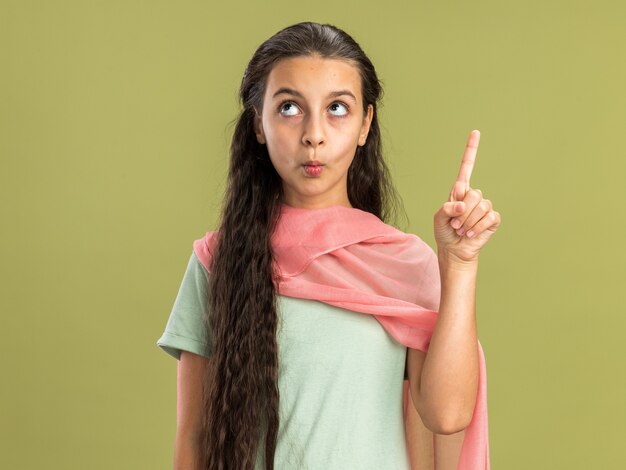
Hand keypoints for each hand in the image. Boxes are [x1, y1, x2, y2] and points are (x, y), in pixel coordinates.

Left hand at [433, 130, 500, 264]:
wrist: (454, 249)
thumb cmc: (445, 232)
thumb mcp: (439, 218)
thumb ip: (447, 207)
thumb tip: (463, 203)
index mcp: (459, 191)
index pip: (467, 167)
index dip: (471, 150)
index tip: (475, 132)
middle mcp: (473, 195)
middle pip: (474, 193)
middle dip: (463, 212)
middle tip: (455, 224)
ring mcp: (485, 207)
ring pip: (482, 206)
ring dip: (469, 221)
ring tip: (462, 229)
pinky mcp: (493, 219)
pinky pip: (490, 217)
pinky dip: (478, 227)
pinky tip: (471, 233)